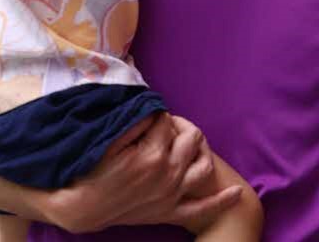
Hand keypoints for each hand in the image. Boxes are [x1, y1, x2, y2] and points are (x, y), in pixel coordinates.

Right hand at [49, 114, 239, 232]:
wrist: (83, 209)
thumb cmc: (91, 172)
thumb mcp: (108, 141)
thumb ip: (133, 121)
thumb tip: (152, 107)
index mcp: (152, 155)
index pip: (166, 121)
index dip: (157, 113)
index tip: (147, 115)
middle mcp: (168, 175)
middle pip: (191, 137)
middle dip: (180, 125)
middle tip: (163, 125)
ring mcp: (172, 195)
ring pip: (203, 166)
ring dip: (202, 151)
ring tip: (189, 143)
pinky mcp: (170, 212)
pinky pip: (202, 208)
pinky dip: (222, 200)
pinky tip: (236, 191)